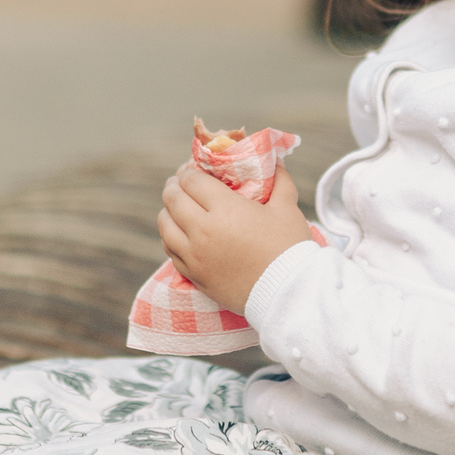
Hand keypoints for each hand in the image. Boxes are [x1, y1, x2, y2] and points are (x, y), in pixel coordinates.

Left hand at [157, 163, 310, 313]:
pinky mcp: (194, 275)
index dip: (189, 170)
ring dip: (167, 210)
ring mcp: (195, 255)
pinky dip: (169, 236)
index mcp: (225, 209)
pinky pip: (170, 250)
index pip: (192, 180)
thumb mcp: (288, 208)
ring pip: (165, 225)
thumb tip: (276, 161)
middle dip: (174, 185)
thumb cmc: (289, 248)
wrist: (287, 293)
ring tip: (174, 206)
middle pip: (173, 199)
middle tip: (179, 182)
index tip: (193, 168)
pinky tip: (176, 232)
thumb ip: (280, 180)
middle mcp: (203, 230)